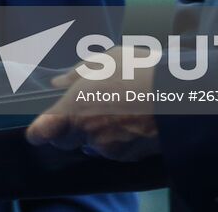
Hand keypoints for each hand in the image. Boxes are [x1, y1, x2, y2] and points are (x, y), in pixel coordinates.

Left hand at [24, 48, 158, 161]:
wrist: (178, 96)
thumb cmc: (139, 71)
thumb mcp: (105, 59)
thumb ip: (76, 73)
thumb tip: (58, 83)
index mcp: (75, 107)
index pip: (42, 132)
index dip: (39, 131)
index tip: (39, 127)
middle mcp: (88, 133)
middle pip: (64, 143)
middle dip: (69, 130)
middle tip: (85, 111)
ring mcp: (108, 149)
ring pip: (90, 148)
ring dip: (95, 135)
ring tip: (115, 111)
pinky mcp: (128, 158)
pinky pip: (113, 152)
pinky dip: (116, 141)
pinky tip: (130, 122)